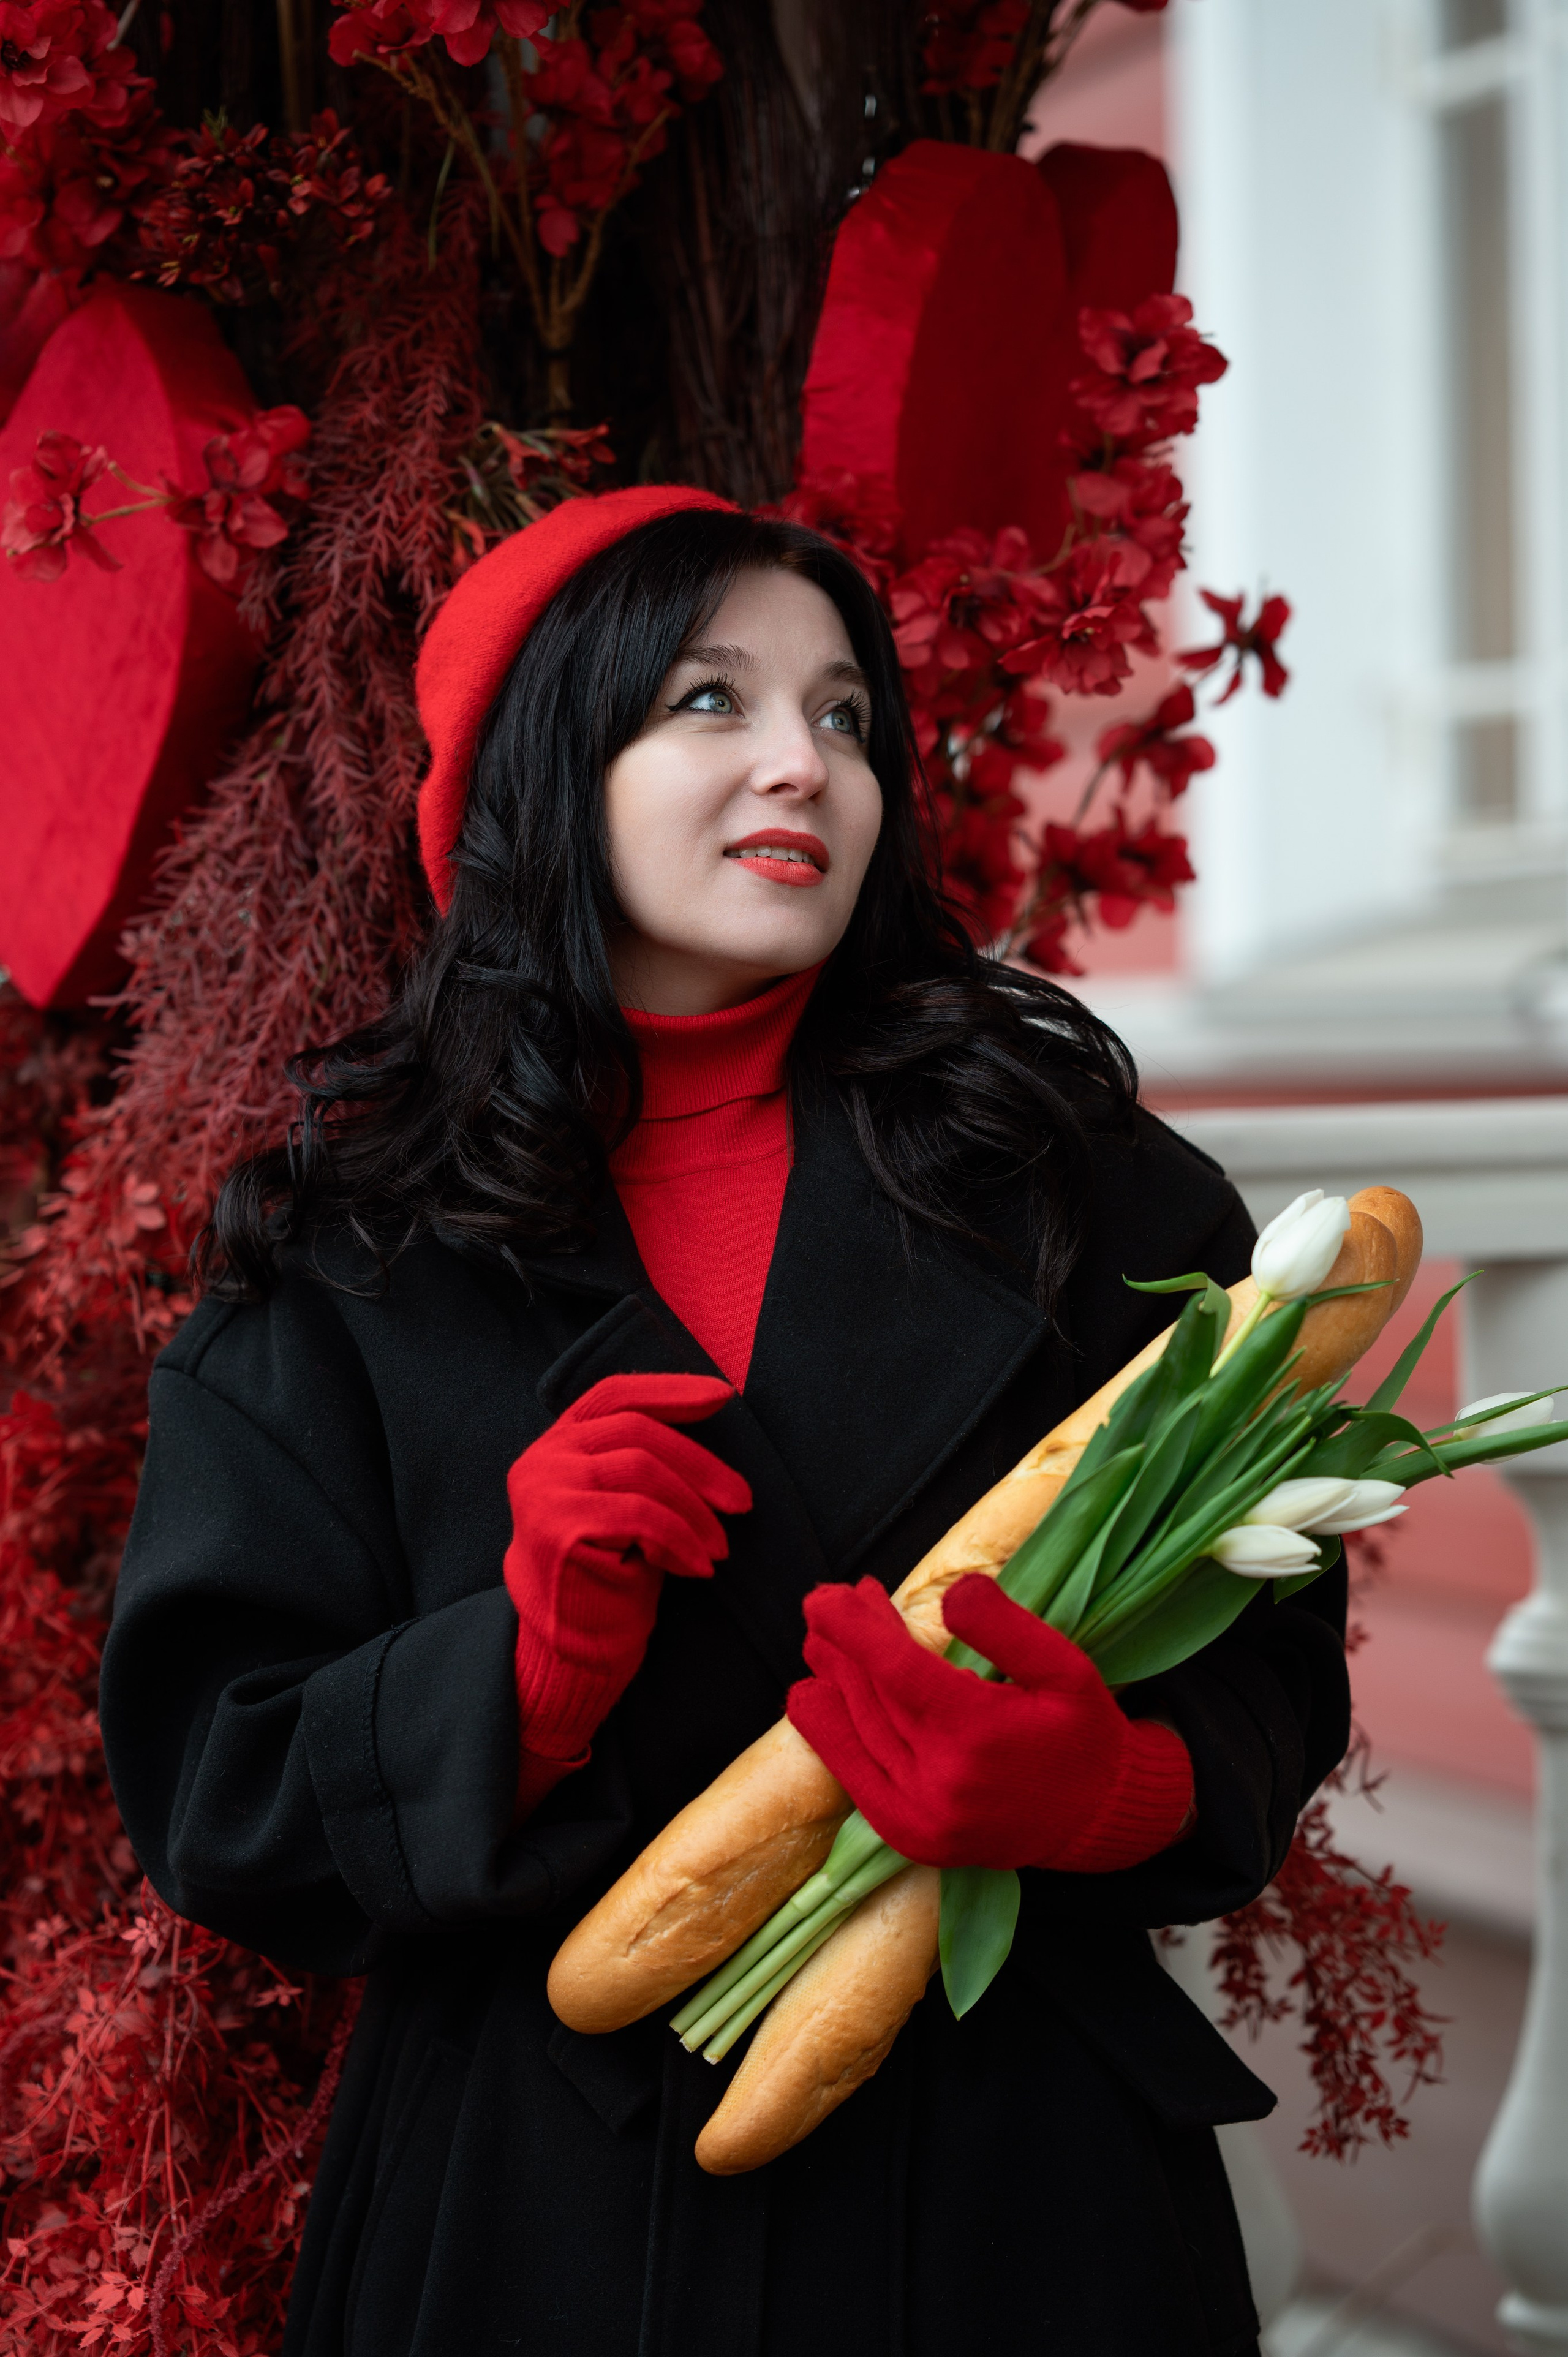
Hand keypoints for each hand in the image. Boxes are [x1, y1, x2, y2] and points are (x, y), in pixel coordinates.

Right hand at [505, 1373, 750, 1803]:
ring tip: (720, 1548)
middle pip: (637, 1432)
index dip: (670, 1390)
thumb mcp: (625, 1506)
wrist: (568, 1654)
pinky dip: (680, 1538)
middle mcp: (541, 1459)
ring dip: (695, 1510)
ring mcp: (543, 1490)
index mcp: (556, 1444)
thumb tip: (712, 1416)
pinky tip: (697, 1567)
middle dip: (701, 1465)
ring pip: (641, 1469)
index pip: (614, 1394)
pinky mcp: (556, 1526)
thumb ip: (642, 1463)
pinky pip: (640, 1514)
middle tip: (743, 1501)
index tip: (722, 1397)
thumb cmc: (607, 1579)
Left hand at [785, 1573, 1192, 1873]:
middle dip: (845, 1644)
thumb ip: (1007, 1628)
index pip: (899, 1672)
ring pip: (860, 1733)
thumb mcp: (1065, 1667)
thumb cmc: (1083, 1733)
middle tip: (827, 1600)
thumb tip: (951, 1592)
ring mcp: (922, 1818)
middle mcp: (944, 1784)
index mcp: (983, 1735)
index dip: (855, 1631)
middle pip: (875, 1697)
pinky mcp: (911, 1838)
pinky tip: (812, 1696)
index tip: (825, 1598)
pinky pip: (856, 1779)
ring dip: (835, 1680)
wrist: (1099, 1819)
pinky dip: (829, 1736)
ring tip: (819, 1638)